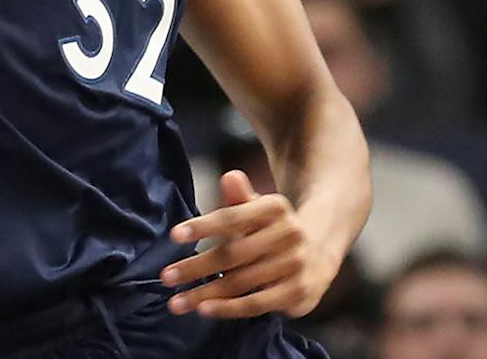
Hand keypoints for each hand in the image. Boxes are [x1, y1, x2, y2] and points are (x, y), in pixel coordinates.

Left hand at [162, 169, 336, 319]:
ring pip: (240, 282)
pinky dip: (228, 309)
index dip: (203, 226)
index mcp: (276, 208)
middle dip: (196, 267)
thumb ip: (241, 199)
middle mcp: (288, 234)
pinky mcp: (296, 293)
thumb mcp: (261, 209)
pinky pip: (255, 303)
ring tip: (176, 302)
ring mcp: (294, 265)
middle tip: (167, 276)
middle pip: (232, 253)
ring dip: (205, 293)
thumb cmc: (277, 229)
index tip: (174, 235)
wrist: (320, 251)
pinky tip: (204, 310)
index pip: (233, 218)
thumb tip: (229, 176)